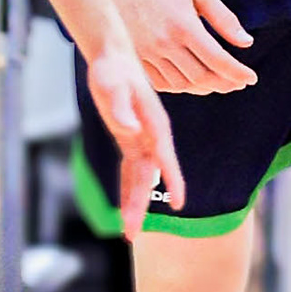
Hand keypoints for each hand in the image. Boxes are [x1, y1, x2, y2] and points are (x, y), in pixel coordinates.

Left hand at [85, 44, 187, 238]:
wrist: (112, 57)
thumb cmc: (113, 70)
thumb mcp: (113, 86)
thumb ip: (121, 108)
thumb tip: (129, 130)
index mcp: (154, 124)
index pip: (165, 157)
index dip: (172, 180)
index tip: (178, 204)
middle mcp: (152, 136)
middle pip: (149, 177)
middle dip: (140, 205)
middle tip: (132, 233)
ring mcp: (141, 139)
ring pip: (140, 179)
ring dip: (134, 204)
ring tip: (129, 233)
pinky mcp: (129, 140)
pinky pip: (130, 171)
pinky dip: (127, 190)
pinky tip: (124, 209)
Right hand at [111, 0, 255, 95]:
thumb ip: (224, 19)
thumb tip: (247, 43)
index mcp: (184, 26)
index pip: (217, 60)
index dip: (237, 72)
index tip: (251, 78)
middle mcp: (164, 43)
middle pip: (200, 77)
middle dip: (223, 83)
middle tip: (237, 83)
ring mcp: (146, 52)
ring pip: (180, 84)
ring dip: (202, 87)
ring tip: (216, 82)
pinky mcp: (134, 55)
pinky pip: (159, 82)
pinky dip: (178, 86)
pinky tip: (190, 80)